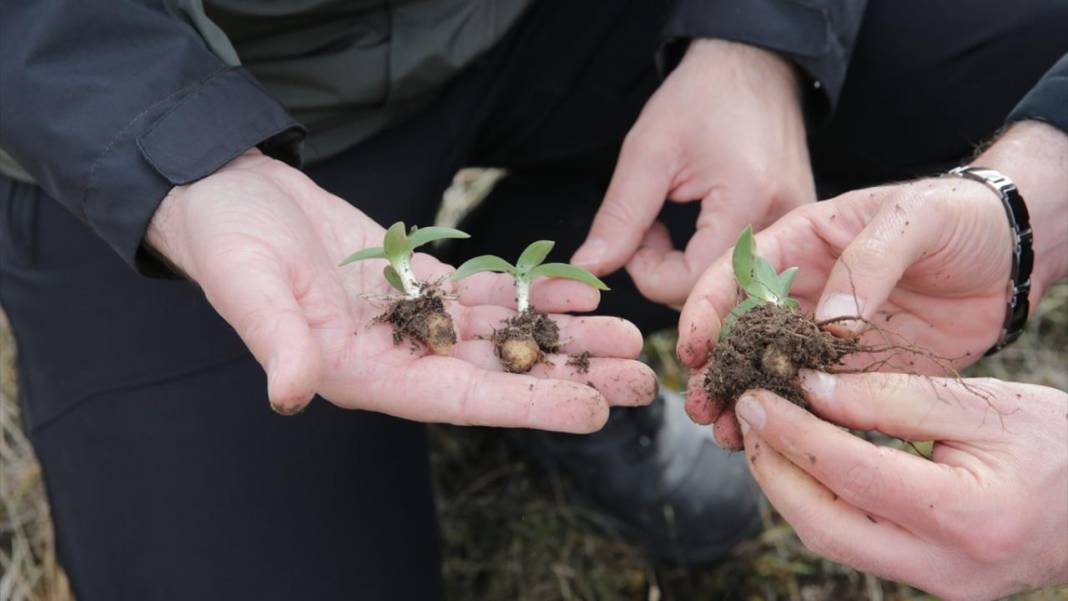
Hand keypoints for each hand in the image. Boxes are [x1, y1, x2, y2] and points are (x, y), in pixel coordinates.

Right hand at [147, 150, 656, 430]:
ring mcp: (416, 319)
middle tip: (643, 377)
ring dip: (567, 334)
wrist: (229, 196)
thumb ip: (278, 342)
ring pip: (507, 333)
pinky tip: (580, 285)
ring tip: (628, 334)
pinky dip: (535, 290)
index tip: (596, 410)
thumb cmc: (230, 245)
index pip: (462, 400)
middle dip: (572, 374)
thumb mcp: (250, 290)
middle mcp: (402, 355)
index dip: (530, 406)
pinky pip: (490, 292)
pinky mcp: (421, 282)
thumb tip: (288, 394)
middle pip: (503, 374)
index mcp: (367, 373)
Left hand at [572, 39, 814, 306]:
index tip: (634, 239)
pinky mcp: (797, 229)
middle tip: (649, 229)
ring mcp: (796, 228)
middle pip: (714, 293)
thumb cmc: (700, 98)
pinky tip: (700, 226)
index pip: (692, 284)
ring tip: (673, 224)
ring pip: (730, 286)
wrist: (754, 66)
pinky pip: (749, 269)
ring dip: (688, 268)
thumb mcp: (647, 151)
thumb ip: (619, 217)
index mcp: (748, 200)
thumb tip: (588, 268)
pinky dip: (712, 260)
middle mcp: (784, 222)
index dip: (647, 273)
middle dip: (667, 273)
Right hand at [679, 121, 1067, 447]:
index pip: (736, 276)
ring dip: (748, 402)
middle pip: (744, 334)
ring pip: (774, 373)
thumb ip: (868, 263)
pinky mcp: (860, 371)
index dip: (706, 311)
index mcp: (801, 245)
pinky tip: (779, 443)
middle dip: (718, 370)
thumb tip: (828, 324)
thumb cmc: (959, 214)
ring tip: (726, 435)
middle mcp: (804, 293)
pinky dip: (797, 421)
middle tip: (702, 406)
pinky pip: (821, 399)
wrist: (1012, 253)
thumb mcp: (914, 218)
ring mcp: (828, 336)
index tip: (693, 349)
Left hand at [733, 372, 1067, 599]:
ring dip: (790, 489)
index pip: (850, 473)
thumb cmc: (1059, 443)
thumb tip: (810, 389)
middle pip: (824, 525)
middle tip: (749, 416)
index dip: (793, 433)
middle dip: (774, 469)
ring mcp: (939, 586)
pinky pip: (856, 545)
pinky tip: (808, 463)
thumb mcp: (984, 404)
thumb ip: (892, 397)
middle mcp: (948, 567)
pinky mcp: (932, 586)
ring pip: (833, 542)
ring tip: (770, 434)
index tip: (754, 396)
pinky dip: (822, 504)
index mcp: (968, 514)